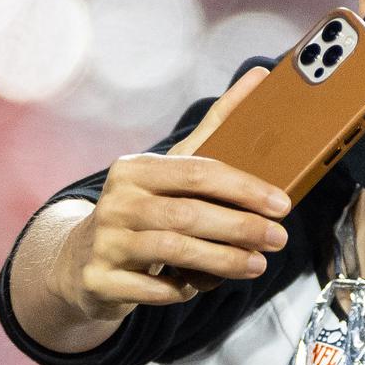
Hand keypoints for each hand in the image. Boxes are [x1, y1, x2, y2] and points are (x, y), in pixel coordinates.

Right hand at [52, 66, 293, 316]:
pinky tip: (200, 287)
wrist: (82, 260)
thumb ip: (217, 126)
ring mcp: (105, 242)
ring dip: (223, 261)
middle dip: (241, 228)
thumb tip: (260, 75)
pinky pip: (152, 289)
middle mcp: (117, 202)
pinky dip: (182, 289)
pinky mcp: (99, 280)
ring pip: (173, 252)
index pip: (197, 172)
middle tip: (278, 239)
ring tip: (257, 265)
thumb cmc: (144, 208)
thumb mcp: (173, 168)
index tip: (282, 204)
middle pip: (189, 214)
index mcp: (136, 168)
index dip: (244, 188)